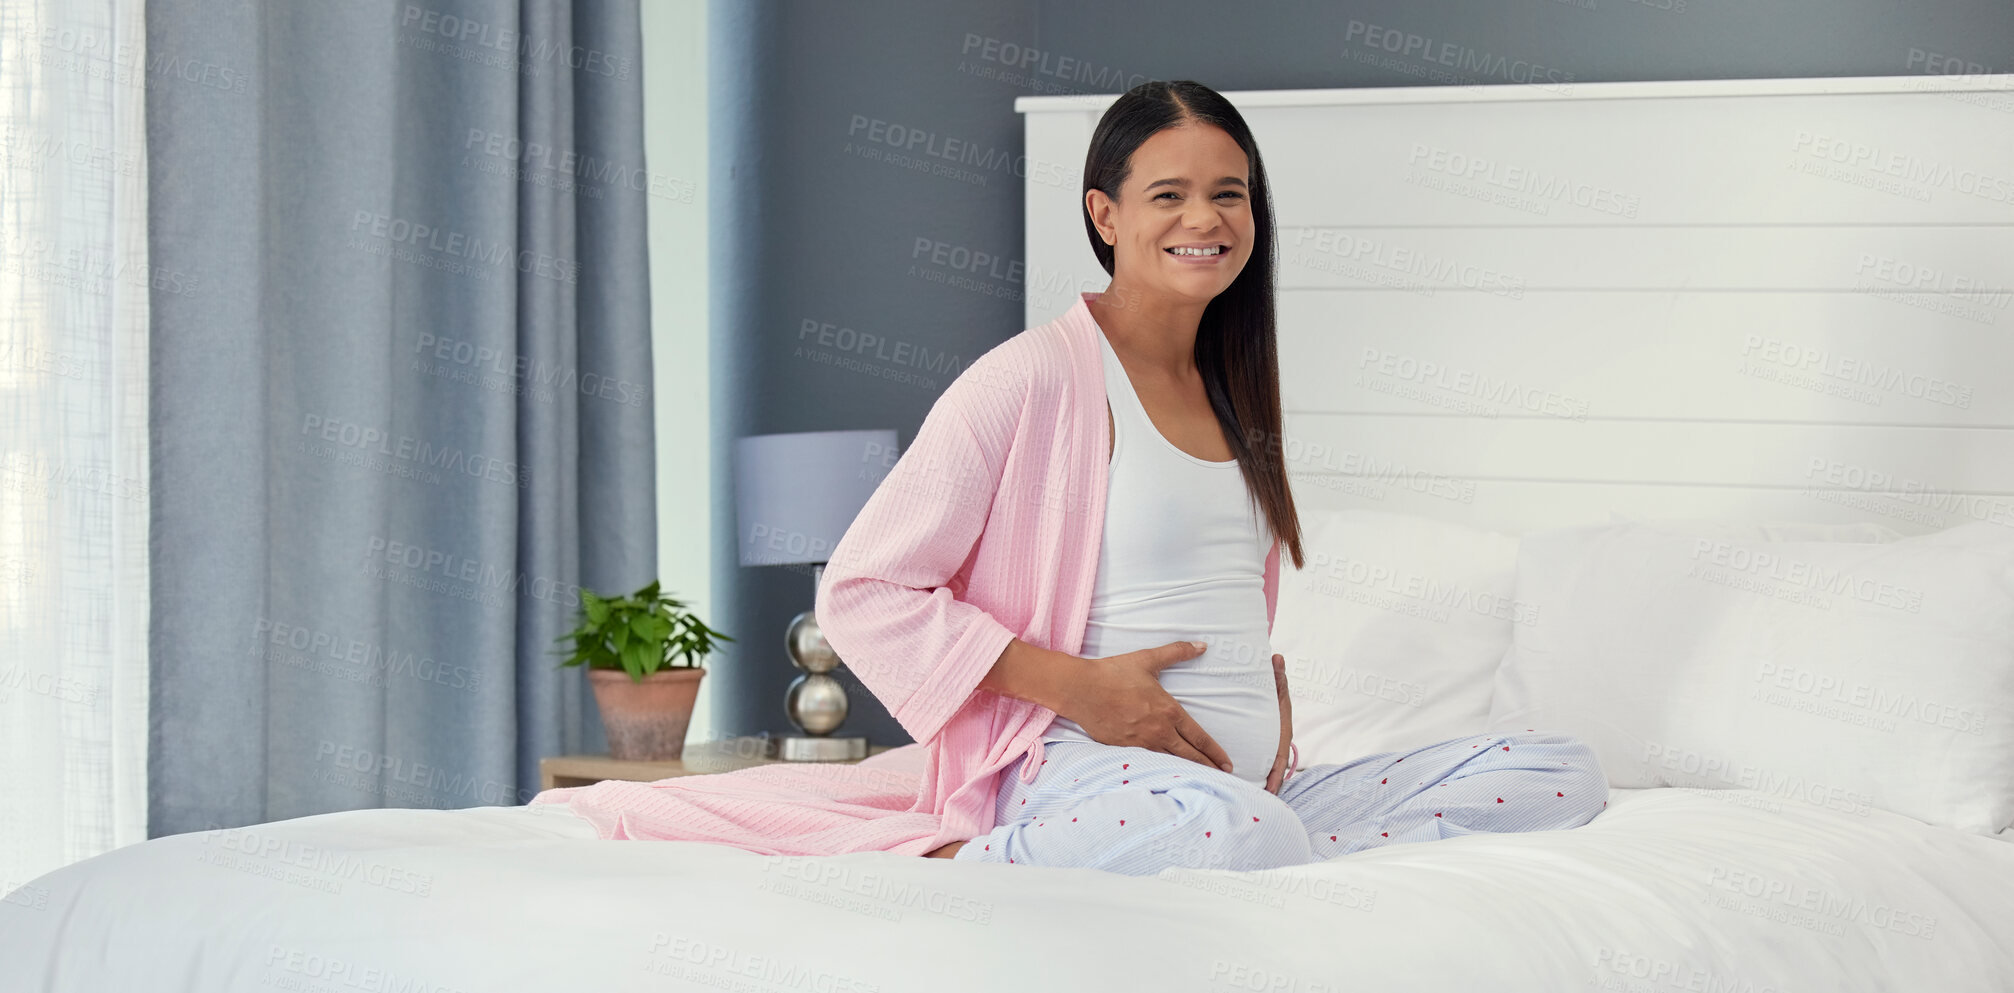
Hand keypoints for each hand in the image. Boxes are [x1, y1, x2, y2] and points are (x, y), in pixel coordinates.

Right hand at [1063, 640, 1234, 773]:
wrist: (1081, 689)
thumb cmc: (1114, 673)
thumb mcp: (1148, 659)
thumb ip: (1177, 652)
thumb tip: (1202, 645)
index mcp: (1168, 711)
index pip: (1199, 737)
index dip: (1215, 751)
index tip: (1227, 761)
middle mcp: (1158, 731)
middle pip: (1190, 755)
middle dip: (1209, 766)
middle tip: (1223, 775)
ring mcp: (1141, 743)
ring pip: (1171, 762)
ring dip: (1188, 770)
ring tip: (1202, 778)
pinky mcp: (1124, 749)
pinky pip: (1149, 762)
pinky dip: (1163, 769)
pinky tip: (1169, 774)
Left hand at [1264, 654, 1292, 794]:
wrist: (1273, 691)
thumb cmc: (1274, 688)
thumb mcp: (1276, 684)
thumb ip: (1277, 673)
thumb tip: (1276, 656)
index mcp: (1282, 730)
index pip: (1280, 754)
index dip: (1277, 772)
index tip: (1271, 786)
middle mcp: (1277, 740)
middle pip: (1274, 766)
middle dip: (1269, 783)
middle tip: (1260, 800)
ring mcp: (1270, 745)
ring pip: (1267, 766)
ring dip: (1262, 782)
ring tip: (1250, 798)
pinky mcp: (1262, 746)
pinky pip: (1260, 762)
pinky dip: (1257, 776)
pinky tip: (1244, 787)